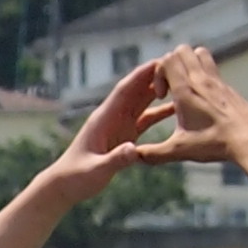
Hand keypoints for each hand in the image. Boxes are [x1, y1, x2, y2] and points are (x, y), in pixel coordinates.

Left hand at [50, 54, 174, 189]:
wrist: (64, 186)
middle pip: (136, 91)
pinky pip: (145, 119)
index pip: (124, 91)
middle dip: (155, 76)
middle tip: (178, 64)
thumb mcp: (96, 170)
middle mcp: (112, 117)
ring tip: (182, 79)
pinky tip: (176, 108)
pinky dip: (160, 112)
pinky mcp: (124, 136)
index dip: (141, 75)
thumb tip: (133, 150)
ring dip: (159, 90)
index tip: (160, 61)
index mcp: (104, 119)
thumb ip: (115, 160)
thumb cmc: (75, 178)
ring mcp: (119, 125)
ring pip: (142, 102)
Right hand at [131, 47, 247, 200]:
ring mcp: (217, 80)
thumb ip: (152, 154)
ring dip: (188, 64)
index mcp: (186, 91)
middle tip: (170, 88)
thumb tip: (133, 157)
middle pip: (181, 50)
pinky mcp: (227, 87)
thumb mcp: (179, 151)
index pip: (166, 59)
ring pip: (199, 52)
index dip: (157, 73)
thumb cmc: (215, 144)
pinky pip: (212, 67)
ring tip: (184, 88)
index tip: (161, 95)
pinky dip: (202, 74)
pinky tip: (202, 99)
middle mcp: (201, 80)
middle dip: (170, 64)